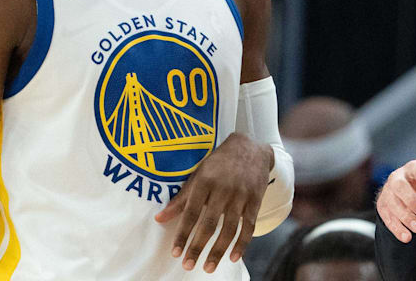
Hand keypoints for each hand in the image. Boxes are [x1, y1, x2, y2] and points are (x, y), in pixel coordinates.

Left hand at [154, 132, 271, 272]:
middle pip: (209, 223)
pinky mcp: (255, 200)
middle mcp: (223, 188)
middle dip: (198, 247)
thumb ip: (181, 198)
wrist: (251, 148)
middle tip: (188, 265)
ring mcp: (241, 195)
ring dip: (218, 250)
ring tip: (208, 267)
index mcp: (205, 180)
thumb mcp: (198, 174)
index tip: (175, 253)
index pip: (191, 212)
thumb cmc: (219, 162)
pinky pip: (249, 226)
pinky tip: (233, 257)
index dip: (183, 234)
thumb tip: (160, 218)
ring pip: (229, 228)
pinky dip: (242, 243)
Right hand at [375, 160, 415, 242]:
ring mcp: (387, 193)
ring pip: (392, 203)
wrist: (403, 195)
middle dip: (412, 199)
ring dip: (404, 216)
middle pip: (400, 186)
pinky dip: (396, 228)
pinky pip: (387, 217)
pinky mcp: (382, 207)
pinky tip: (407, 237)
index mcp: (413, 169)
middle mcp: (397, 178)